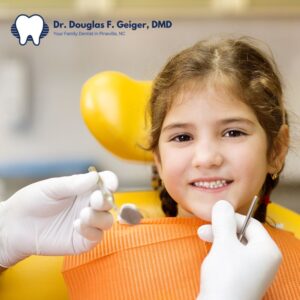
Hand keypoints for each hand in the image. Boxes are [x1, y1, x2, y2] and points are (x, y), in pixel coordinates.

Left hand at [0, 171, 117, 267]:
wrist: (15, 226)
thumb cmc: (32, 201)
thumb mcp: (51, 188)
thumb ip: (73, 184)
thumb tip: (95, 177)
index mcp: (84, 188)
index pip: (105, 182)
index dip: (111, 182)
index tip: (110, 184)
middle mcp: (88, 204)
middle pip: (109, 202)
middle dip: (106, 200)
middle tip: (96, 200)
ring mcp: (87, 223)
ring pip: (107, 221)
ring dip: (99, 217)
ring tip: (82, 214)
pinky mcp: (82, 240)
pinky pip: (96, 237)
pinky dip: (91, 231)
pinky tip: (76, 225)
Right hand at [197, 200, 281, 299]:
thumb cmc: (225, 276)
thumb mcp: (223, 243)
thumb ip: (223, 220)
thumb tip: (222, 202)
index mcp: (267, 250)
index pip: (250, 223)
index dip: (231, 217)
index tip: (212, 218)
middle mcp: (264, 260)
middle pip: (242, 233)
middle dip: (221, 229)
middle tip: (202, 230)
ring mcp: (254, 271)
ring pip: (235, 245)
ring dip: (218, 239)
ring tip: (203, 241)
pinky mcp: (243, 279)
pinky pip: (233, 257)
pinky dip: (220, 252)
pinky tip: (210, 256)